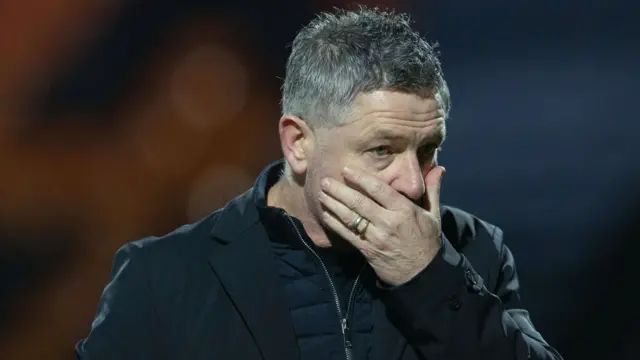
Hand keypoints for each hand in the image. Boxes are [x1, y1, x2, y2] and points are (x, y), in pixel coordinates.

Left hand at [319, 165, 444, 285]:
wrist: (423, 275)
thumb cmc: (427, 242)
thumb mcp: (434, 215)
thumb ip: (432, 190)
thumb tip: (439, 168)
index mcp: (405, 210)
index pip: (379, 189)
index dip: (360, 178)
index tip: (346, 169)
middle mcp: (389, 222)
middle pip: (359, 202)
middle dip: (340, 190)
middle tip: (325, 180)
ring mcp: (376, 237)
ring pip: (350, 217)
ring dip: (333, 204)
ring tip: (321, 193)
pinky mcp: (367, 250)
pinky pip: (348, 234)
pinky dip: (335, 223)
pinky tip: (325, 214)